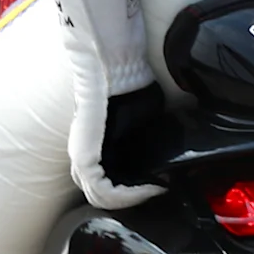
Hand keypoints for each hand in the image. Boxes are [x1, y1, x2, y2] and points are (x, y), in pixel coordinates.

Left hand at [40, 0, 161, 209]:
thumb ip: (144, 125)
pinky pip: (102, 189)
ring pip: (100, 194)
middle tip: (159, 190)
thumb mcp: (139, 106)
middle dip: (132, 195)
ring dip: (132, 198)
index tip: (161, 184)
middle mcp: (84, 150)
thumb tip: (171, 135)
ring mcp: (82, 152)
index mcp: (95, 140)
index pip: (105, 178)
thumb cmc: (126, 74)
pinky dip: (128, 196)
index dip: (133, 188)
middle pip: (101, 190)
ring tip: (156, 191)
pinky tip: (151, 189)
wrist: (112, 56)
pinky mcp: (85, 153)